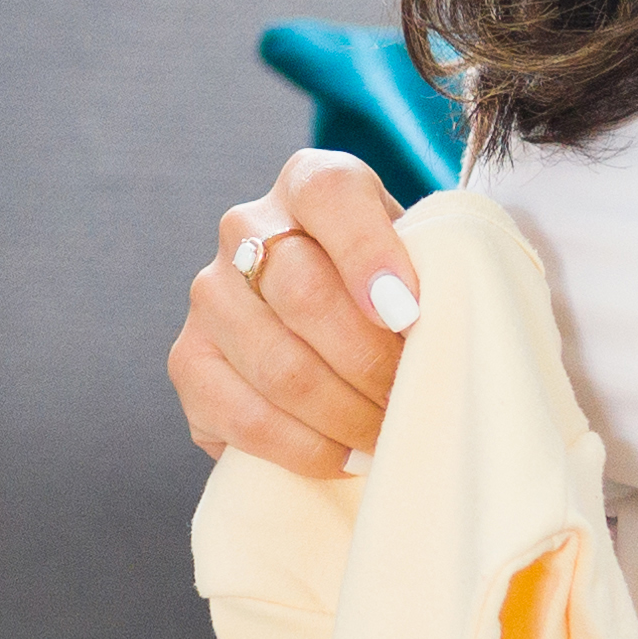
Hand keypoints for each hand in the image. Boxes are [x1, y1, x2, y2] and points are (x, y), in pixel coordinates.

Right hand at [171, 145, 425, 475]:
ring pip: (278, 365)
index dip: (368, 253)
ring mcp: (209, 296)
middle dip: (371, 360)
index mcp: (310, 184)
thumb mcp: (423, 258)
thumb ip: (438, 272)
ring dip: (345, 414)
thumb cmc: (397, 294)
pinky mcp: (188, 362)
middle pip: (303, 291)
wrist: (333, 330)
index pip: (331, 194)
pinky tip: (344, 455)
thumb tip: (449, 330)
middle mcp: (246, 228)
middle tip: (411, 396)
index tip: (408, 313)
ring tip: (386, 433)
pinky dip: (304, 447)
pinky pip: (244, 416)